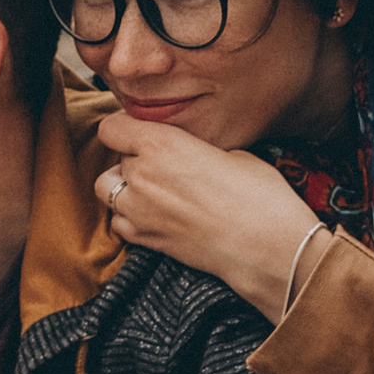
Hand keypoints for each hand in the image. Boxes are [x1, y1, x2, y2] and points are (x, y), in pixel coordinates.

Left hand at [91, 115, 325, 321]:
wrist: (265, 246)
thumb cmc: (259, 195)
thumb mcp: (231, 152)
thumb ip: (195, 148)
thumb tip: (190, 152)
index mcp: (162, 144)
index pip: (112, 127)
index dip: (125, 129)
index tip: (140, 134)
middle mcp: (141, 174)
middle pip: (116, 158)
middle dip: (134, 159)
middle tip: (163, 167)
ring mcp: (138, 210)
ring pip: (108, 189)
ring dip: (124, 187)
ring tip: (154, 191)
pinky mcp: (143, 239)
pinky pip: (118, 221)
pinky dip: (129, 217)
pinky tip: (155, 216)